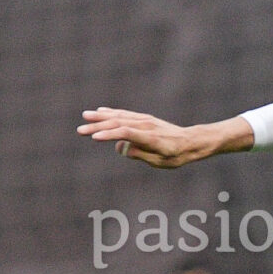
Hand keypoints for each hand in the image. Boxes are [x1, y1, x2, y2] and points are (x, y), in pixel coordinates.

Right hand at [77, 107, 252, 167]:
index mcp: (151, 138)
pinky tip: (101, 111)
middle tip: (80, 130)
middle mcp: (147, 126)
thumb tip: (120, 147)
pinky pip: (126, 114)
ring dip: (102, 117)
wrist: (192, 141)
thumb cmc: (177, 155)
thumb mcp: (161, 161)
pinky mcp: (145, 119)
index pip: (127, 133)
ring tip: (85, 116)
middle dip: (99, 127)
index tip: (94, 137)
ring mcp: (146, 120)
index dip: (110, 135)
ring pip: (121, 116)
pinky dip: (112, 112)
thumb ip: (140, 154)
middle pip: (119, 124)